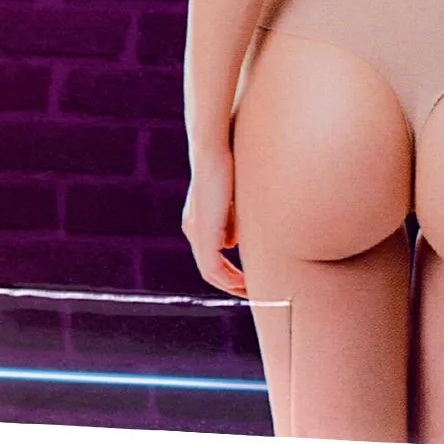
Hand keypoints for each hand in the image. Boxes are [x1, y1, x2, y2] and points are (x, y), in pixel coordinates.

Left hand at [182, 149, 247, 295]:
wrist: (212, 150)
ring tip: (250, 291)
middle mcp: (193, 230)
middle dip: (231, 284)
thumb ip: (230, 220)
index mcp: (198, 221)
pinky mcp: (203, 234)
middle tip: (251, 292)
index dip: (228, 272)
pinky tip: (245, 282)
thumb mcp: (229, 198)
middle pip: (211, 270)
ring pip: (211, 272)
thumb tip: (232, 242)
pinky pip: (214, 269)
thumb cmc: (225, 165)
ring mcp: (196, 233)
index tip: (247, 280)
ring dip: (231, 285)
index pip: (211, 255)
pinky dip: (229, 279)